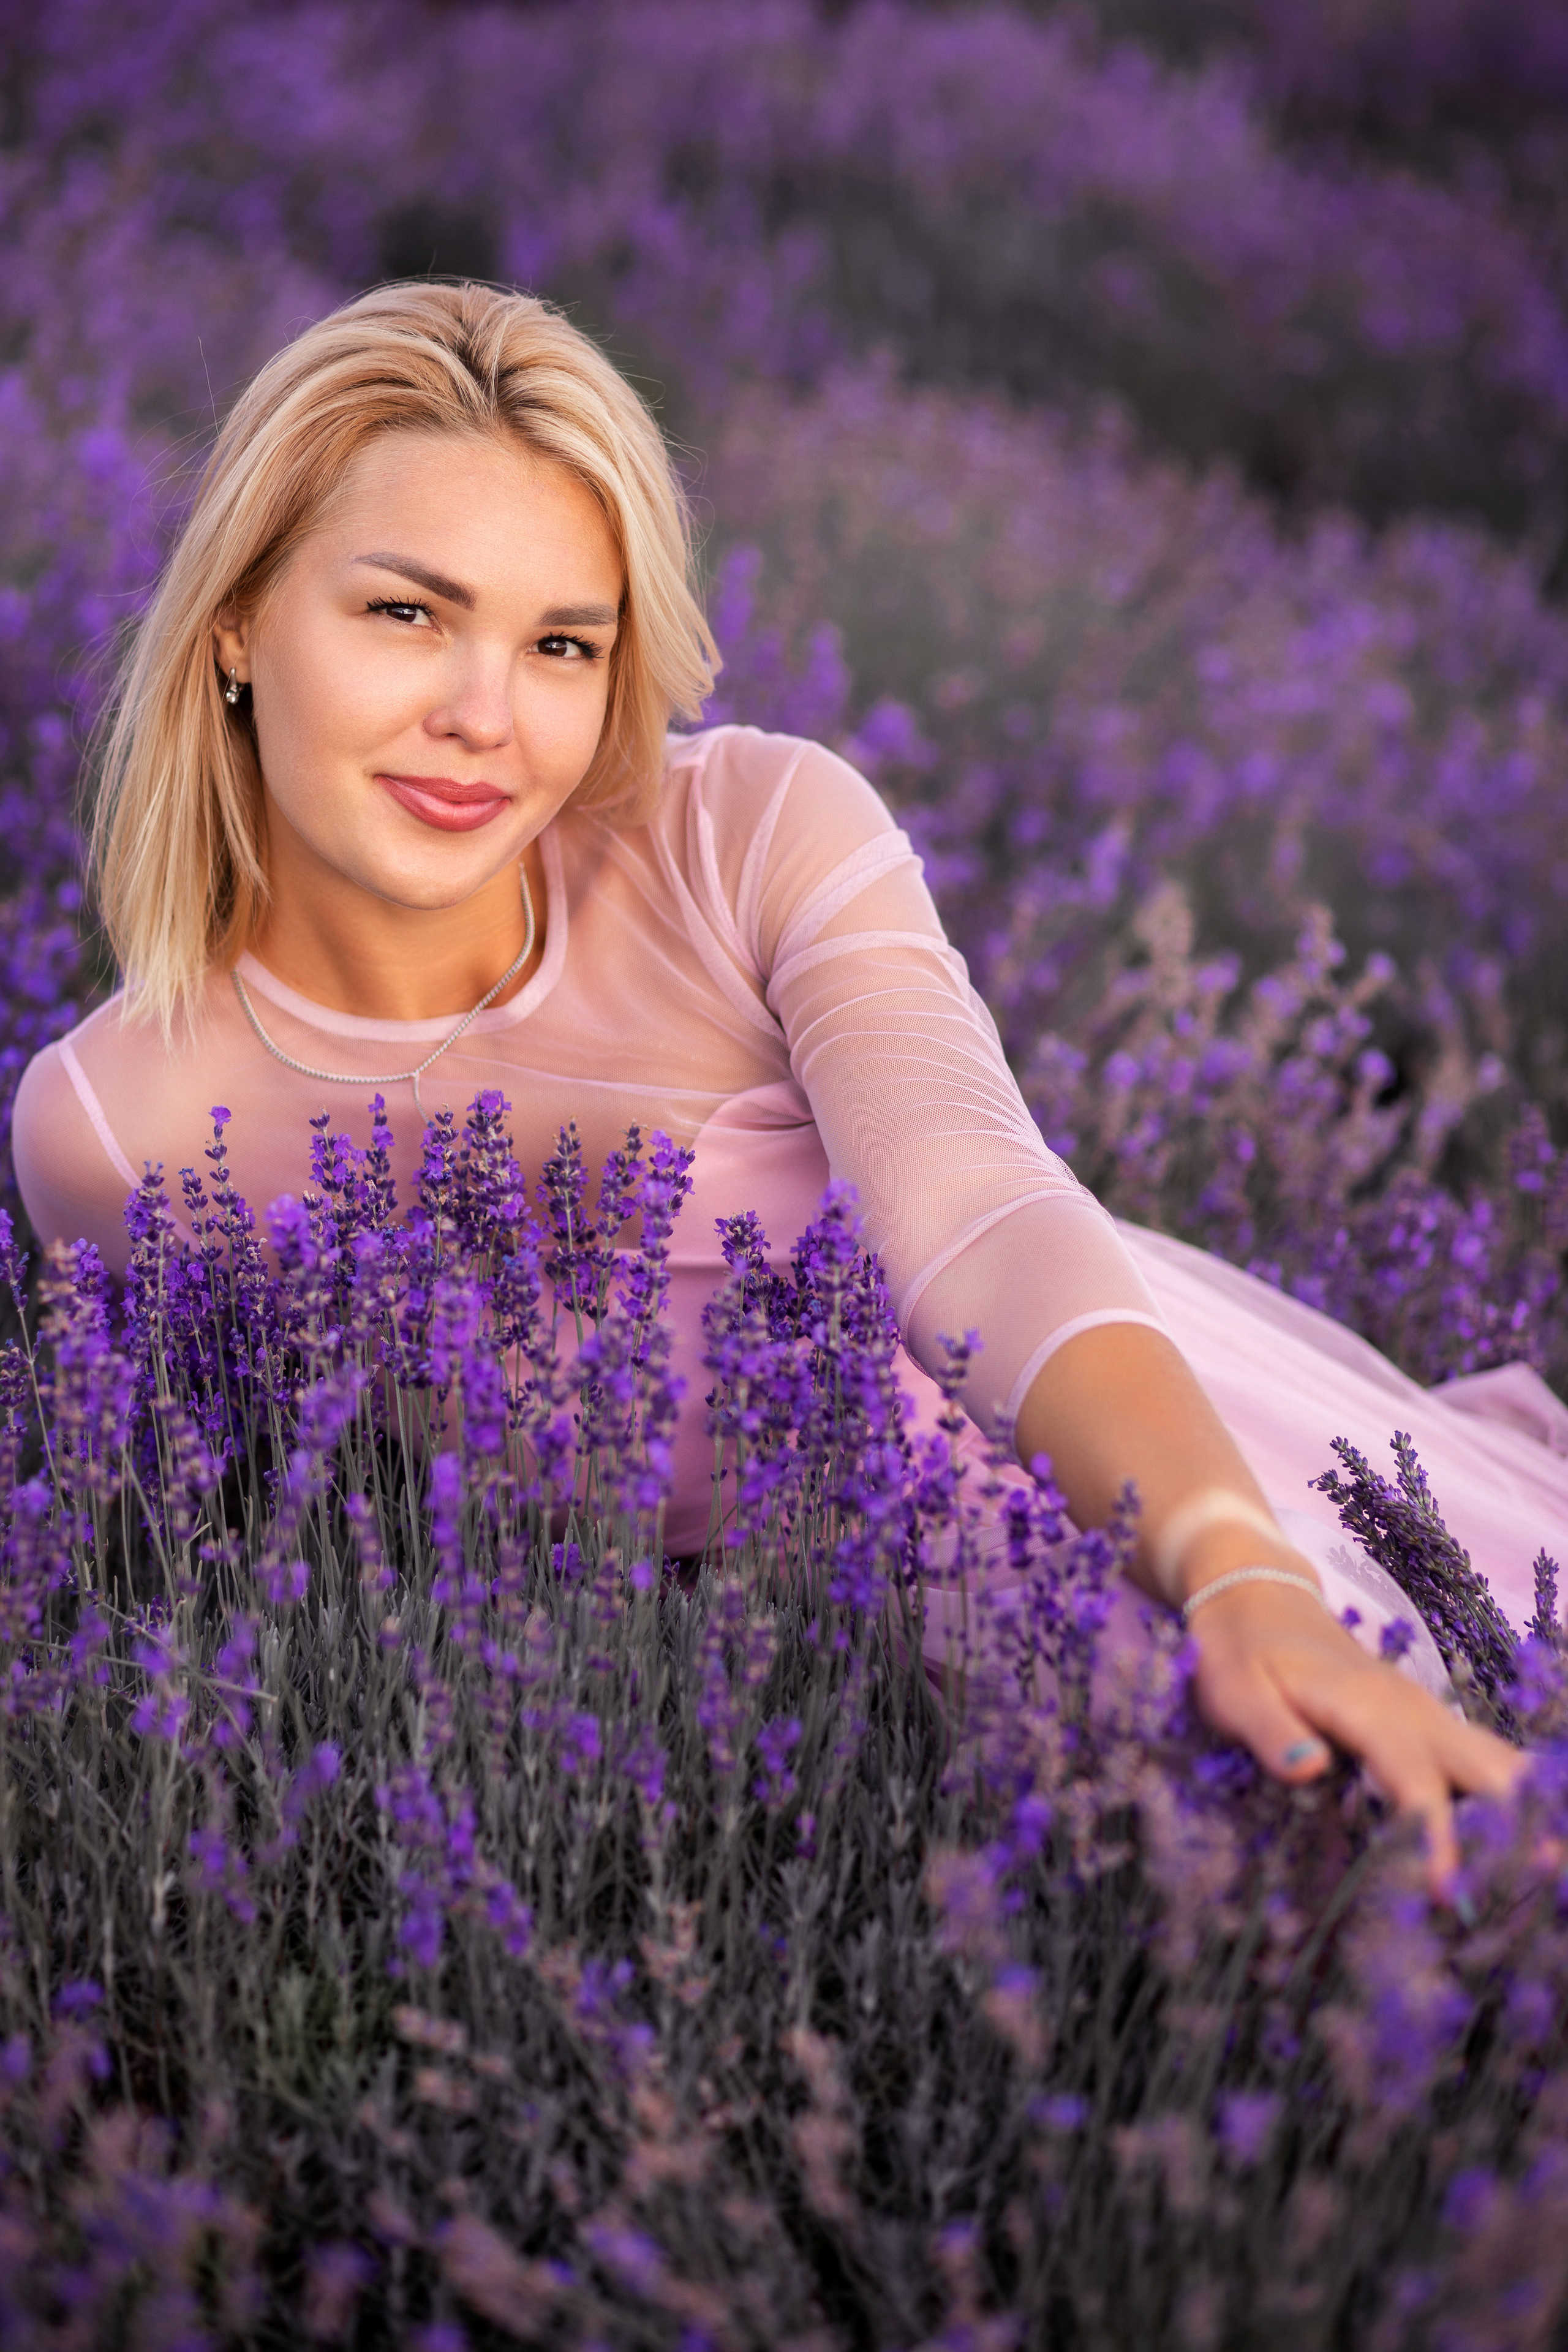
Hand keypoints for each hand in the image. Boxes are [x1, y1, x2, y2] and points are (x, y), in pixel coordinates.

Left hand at [1186, 1576, 1525, 1890]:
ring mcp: (1425, 1712)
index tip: (1444, 1890)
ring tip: (1542, 1874)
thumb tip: (1308, 1770)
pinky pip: (1482, 1758)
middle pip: (1488, 1766)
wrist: (1256, 1596)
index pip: (1415, 1779)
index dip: (1433, 1836)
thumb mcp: (1235, 1693)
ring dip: (1523, 1812)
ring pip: (1497, 1760)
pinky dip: (1508, 1798)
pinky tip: (1515, 1842)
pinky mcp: (1425, 1721)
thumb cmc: (1241, 1653)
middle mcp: (1412, 1708)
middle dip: (1519, 1824)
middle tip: (1538, 1885)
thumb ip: (1271, 1733)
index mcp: (1366, 1706)